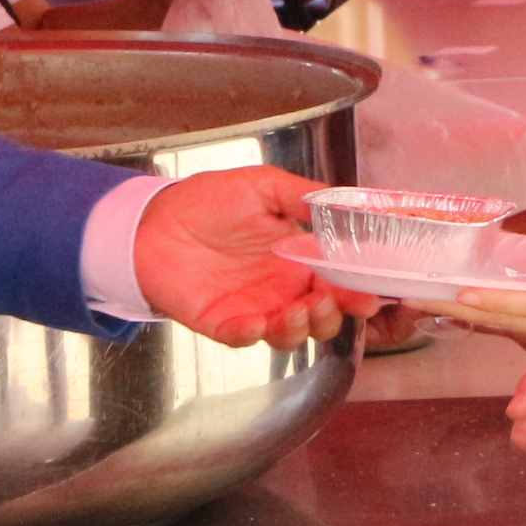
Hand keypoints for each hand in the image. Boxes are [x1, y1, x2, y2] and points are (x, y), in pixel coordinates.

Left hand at [135, 167, 379, 347]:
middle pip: (323, 318)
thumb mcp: (262, 187)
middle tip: (331, 300)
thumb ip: (303, 197)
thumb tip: (347, 203)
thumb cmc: (207, 201)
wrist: (153, 220)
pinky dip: (254, 335)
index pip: (339, 283)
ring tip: (299, 308)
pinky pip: (244, 338)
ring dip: (302, 327)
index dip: (357, 291)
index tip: (371, 291)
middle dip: (335, 315)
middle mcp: (282, 290)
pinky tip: (257, 322)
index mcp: (299, 260)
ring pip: (291, 335)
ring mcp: (255, 309)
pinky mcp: (223, 322)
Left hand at [431, 217, 525, 347]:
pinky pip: (516, 328)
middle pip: (509, 321)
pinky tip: (457, 309)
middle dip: (461, 310)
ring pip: (508, 327)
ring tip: (423, 303)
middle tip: (415, 297)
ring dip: (466, 316)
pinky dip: (485, 319)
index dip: (494, 301)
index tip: (459, 294)